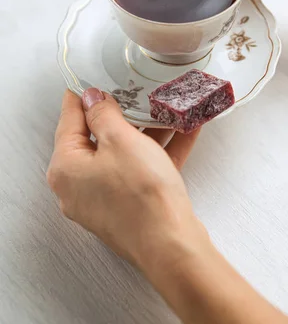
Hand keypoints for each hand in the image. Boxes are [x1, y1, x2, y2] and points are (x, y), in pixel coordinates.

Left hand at [47, 89, 206, 275]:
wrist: (171, 245)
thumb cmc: (141, 194)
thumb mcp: (120, 140)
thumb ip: (103, 114)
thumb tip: (91, 98)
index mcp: (66, 168)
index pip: (69, 121)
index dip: (82, 96)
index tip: (92, 79)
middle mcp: (78, 186)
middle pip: (97, 138)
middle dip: (123, 113)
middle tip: (136, 91)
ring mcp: (104, 199)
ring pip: (123, 155)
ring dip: (147, 132)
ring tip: (167, 109)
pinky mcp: (128, 207)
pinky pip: (141, 171)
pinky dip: (159, 153)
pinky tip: (185, 132)